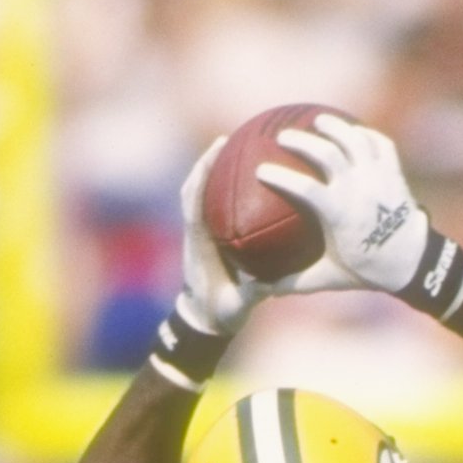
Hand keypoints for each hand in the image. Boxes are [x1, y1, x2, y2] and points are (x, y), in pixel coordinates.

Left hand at [177, 137, 259, 334]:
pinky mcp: (205, 239)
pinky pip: (210, 208)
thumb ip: (250, 293)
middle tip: (226, 139)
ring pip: (199, 195)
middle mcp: (195, 233)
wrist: (202, 323)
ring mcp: (198, 235)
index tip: (217, 148)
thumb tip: (269, 282)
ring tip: (232, 150)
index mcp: (199, 242)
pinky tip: (244, 182)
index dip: (203, 173)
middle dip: (207, 162)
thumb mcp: (237, 305)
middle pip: (193, 188)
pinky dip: (220, 190)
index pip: (195, 200)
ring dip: (212, 172)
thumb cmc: (219, 314)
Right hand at [259, 114, 427, 295]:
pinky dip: (365, 133)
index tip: (261, 170)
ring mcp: (378, 176)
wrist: (414, 262)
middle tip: (283, 136)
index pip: (305, 187)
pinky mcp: (394, 171)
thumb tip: (263, 289)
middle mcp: (359, 188)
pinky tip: (353, 130)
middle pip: (327, 152)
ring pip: (354, 139)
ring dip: (334, 126)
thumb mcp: (330, 278)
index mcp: (340, 213)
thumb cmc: (368, 269)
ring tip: (318, 120)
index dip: (281, 177)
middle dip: (301, 140)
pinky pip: (379, 142)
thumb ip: (295, 282)